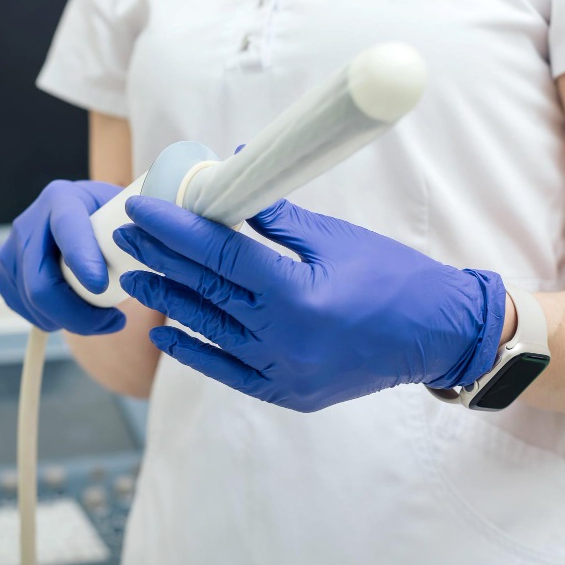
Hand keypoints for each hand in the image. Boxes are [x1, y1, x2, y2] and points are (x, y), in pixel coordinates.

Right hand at [0, 180, 125, 334]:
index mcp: (61, 199)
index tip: (102, 286)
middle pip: (41, 284)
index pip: (67, 232)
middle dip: (78, 314)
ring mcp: (11, 249)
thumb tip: (158, 245)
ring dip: (70, 320)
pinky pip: (25, 310)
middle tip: (115, 322)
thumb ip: (139, 224)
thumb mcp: (126, 210)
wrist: (80, 216)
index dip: (82, 261)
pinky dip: (53, 320)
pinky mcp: (5, 273)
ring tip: (101, 315)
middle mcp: (29, 223)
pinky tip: (75, 311)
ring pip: (34, 304)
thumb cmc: (109, 216)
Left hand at [114, 196, 505, 411]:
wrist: (438, 335)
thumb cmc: (394, 276)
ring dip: (168, 302)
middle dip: (161, 260)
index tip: (141, 211)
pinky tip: (165, 336)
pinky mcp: (287, 392)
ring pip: (208, 332)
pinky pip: (227, 372)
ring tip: (135, 279)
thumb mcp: (335, 238)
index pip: (217, 255)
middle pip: (205, 291)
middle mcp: (282, 338)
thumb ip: (275, 214)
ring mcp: (283, 371)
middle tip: (126, 237)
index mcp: (295, 294)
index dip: (174, 230)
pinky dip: (195, 354)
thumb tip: (234, 172)